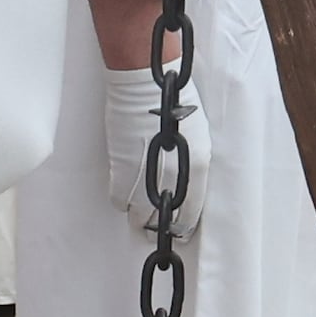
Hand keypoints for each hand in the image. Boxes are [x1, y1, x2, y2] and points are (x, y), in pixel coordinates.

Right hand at [98, 58, 195, 233]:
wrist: (146, 86)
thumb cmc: (174, 104)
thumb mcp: (196, 139)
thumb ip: (191, 167)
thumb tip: (182, 187)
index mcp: (196, 168)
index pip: (191, 213)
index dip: (184, 226)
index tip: (180, 230)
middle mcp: (172, 177)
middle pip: (161, 220)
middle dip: (158, 226)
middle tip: (155, 226)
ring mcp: (144, 176)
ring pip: (138, 216)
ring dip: (139, 217)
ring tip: (140, 216)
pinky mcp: (121, 169)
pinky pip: (119, 200)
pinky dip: (122, 202)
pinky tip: (127, 196)